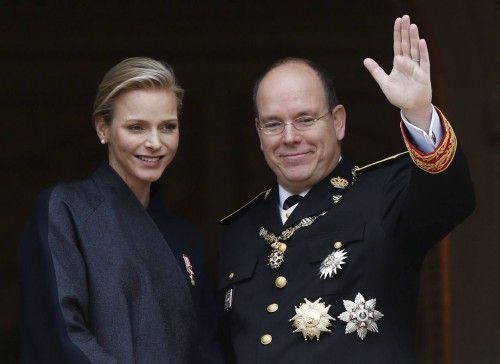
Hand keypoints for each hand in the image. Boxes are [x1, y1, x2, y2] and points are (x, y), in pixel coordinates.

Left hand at [364, 15, 432, 130]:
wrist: (411, 107)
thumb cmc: (399, 96)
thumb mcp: (384, 82)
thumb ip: (376, 71)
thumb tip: (365, 59)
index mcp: (399, 63)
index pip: (398, 45)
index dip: (397, 33)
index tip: (397, 21)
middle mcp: (408, 62)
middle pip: (407, 44)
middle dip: (406, 31)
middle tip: (405, 17)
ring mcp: (417, 67)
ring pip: (415, 49)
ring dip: (414, 38)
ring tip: (412, 26)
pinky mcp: (424, 74)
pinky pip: (423, 61)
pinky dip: (422, 52)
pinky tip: (421, 42)